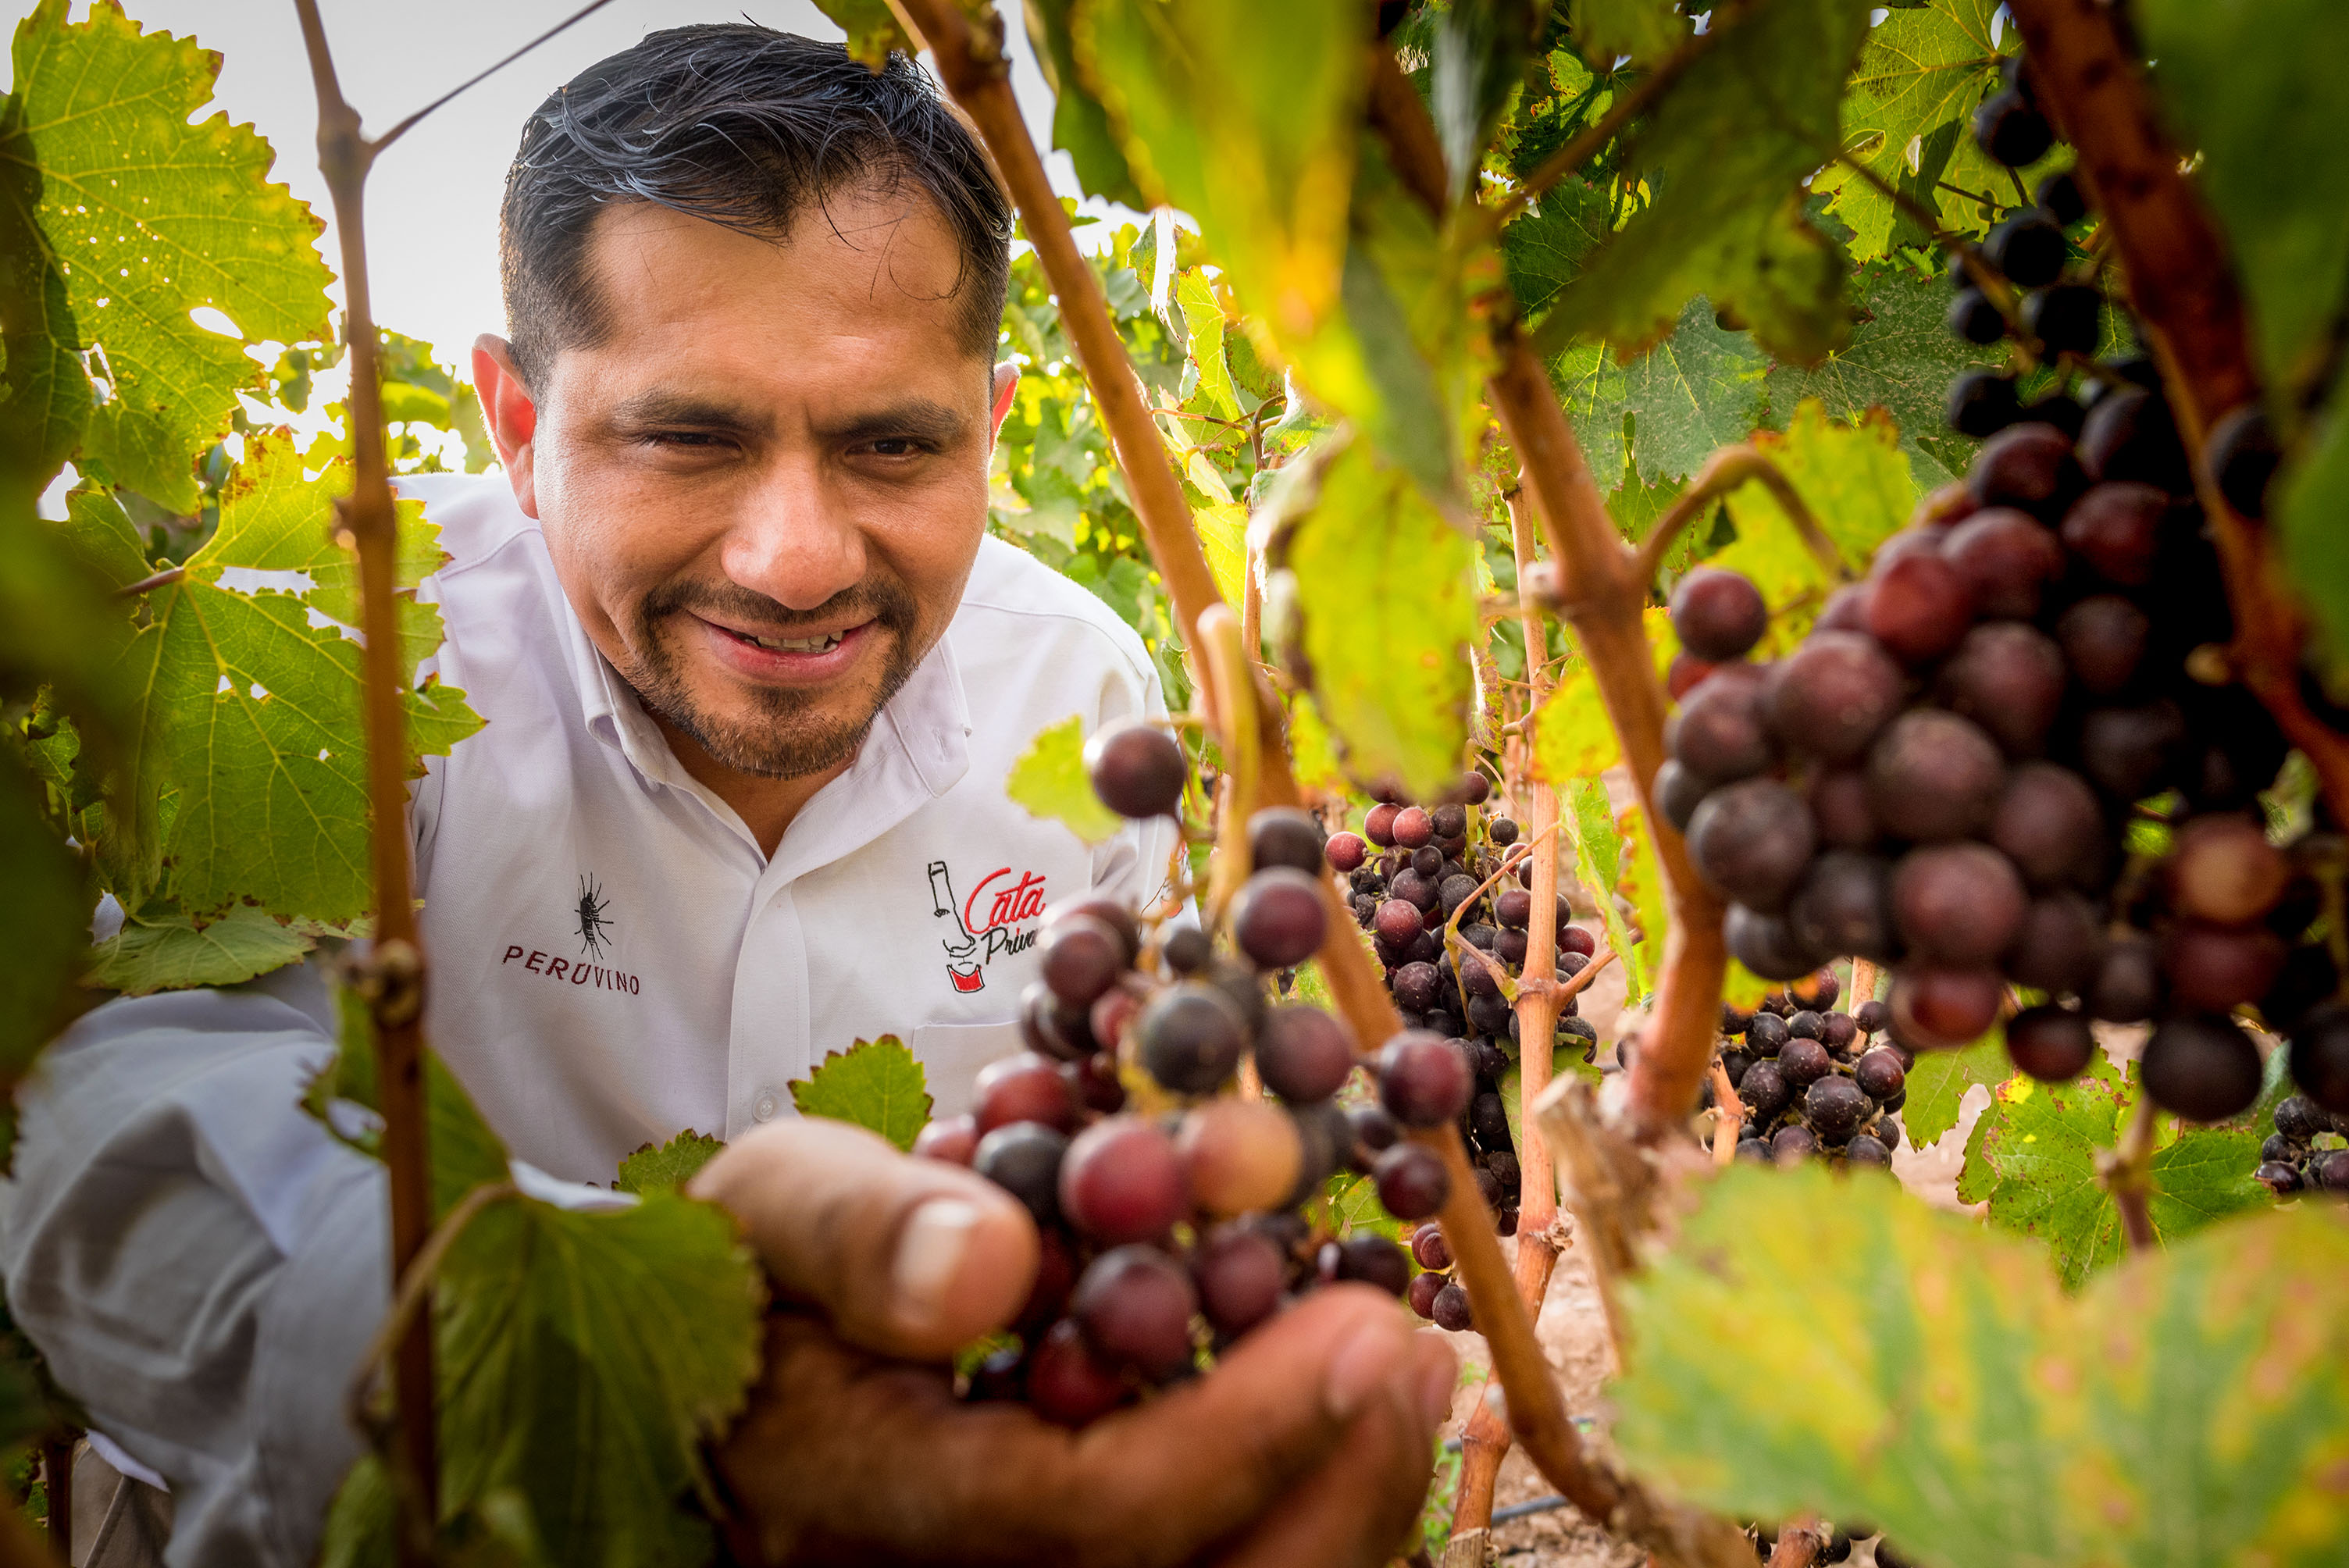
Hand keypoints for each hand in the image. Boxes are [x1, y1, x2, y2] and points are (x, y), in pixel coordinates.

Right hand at [691, 1120, 1455, 1567]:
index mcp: (869, 1506)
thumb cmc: (759, 1271)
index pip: (1093, 1516)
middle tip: (1411, 1346)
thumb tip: (986, 1263)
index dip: (1247, 1434)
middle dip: (1333, 1481)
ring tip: (1406, 1363)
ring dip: (1344, 1498)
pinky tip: (1358, 1409)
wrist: (732, 1367)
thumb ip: (858, 1232)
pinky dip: (1310, 1506)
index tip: (1361, 1323)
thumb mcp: (773, 1208)